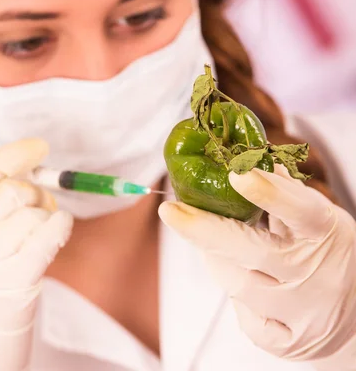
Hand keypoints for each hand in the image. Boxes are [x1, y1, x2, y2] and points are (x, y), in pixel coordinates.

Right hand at [0, 140, 72, 370]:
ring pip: (37, 211)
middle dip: (37, 193)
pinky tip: (57, 230)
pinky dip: (61, 226)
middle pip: (18, 189)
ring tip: (35, 232)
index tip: (39, 148)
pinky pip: (52, 232)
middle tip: (39, 204)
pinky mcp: (19, 272)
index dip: (19, 153)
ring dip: (47, 216)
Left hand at [159, 165, 355, 368]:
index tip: (235, 173)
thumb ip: (284, 193)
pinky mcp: (287, 342)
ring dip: (215, 259)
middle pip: (251, 251)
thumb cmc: (331, 254)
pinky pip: (245, 318)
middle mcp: (314, 274)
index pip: (297, 209)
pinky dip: (236, 296)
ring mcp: (301, 312)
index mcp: (324, 232)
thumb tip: (247, 159)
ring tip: (211, 244)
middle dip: (204, 230)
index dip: (267, 191)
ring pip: (238, 284)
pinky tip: (242, 281)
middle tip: (171, 211)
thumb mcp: (320, 217)